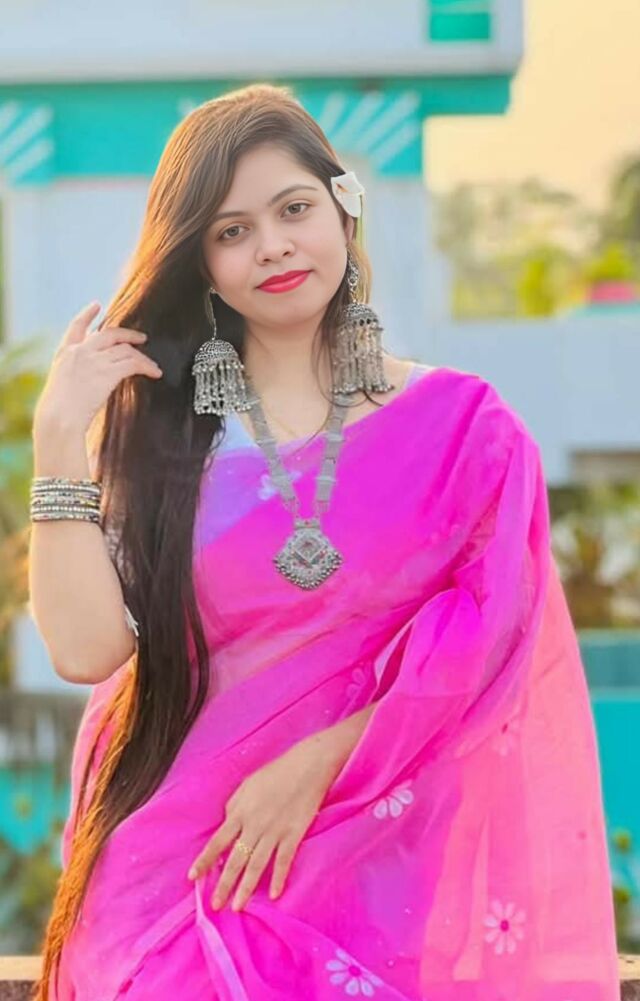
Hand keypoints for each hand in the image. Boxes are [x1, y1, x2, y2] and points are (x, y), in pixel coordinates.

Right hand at [33, 301, 162, 439]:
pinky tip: (155, 373)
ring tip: (152, 364)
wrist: (58, 419)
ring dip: (142, 357)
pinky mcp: (108, 372)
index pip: (76, 326)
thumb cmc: (57, 413)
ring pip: (125, 350)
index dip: (88, 314)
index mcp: (64, 354)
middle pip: (109, 333)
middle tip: (141, 337)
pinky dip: (147, 367)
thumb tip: (89, 379)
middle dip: (128, 334)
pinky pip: (133, 364)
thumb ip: (75, 375)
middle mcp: (79, 352)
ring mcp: (94, 360)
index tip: (97, 305)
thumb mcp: (61, 386)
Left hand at [186, 731, 344, 911]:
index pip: (218, 841)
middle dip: (224, 884)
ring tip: (237, 906)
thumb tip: (227, 826)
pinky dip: (278, 878)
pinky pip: (284, 860)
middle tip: (215, 905)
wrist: (307, 766)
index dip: (205, 860)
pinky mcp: (294, 833)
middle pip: (236, 859)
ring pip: (257, 865)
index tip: (192, 877)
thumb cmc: (276, 773)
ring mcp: (275, 830)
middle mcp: (255, 824)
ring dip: (246, 887)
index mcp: (240, 811)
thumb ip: (234, 806)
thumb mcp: (247, 785)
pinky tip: (273, 895)